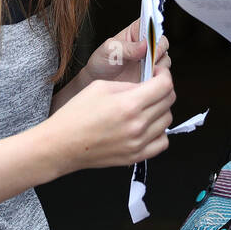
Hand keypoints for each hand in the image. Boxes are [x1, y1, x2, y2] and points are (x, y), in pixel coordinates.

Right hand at [43, 69, 175, 173]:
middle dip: (163, 89)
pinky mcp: (135, 156)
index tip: (157, 73)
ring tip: (146, 106)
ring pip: (167, 120)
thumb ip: (129, 84)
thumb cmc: (75, 114)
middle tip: (152, 86)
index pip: (165, 86)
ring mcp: (138, 143)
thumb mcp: (100, 86)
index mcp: (129, 104)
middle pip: (169, 101)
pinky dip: (159, 131)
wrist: (61, 145)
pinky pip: (162, 142)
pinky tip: (147, 126)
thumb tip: (147, 85)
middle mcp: (137, 125)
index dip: (164, 75)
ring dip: (161, 109)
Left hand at [80, 17, 170, 84]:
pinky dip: (157, 77)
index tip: (150, 39)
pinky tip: (145, 79)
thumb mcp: (109, 51)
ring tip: (144, 70)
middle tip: (148, 57)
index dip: (153, 30)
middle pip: (162, 42)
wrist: (98, 82)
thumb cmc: (101, 63)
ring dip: (158, 65)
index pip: (151, 24)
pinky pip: (163, 74)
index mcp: (135, 32)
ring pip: (165, 59)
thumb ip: (126, 47)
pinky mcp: (152, 75)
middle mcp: (146, 45)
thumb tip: (144, 45)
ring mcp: (150, 61)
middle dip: (158, 50)